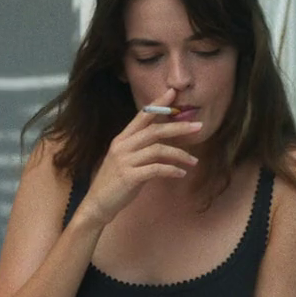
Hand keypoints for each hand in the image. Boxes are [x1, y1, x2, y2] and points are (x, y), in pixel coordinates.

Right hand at [73, 88, 202, 227]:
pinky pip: (156, 169)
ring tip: (194, 161)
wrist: (97, 203)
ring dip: (180, 154)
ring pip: (158, 150)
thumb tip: (164, 144)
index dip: (158, 104)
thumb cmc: (115, 182)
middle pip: (154, 130)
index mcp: (121, 139)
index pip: (142, 116)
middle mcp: (122, 146)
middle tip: (198, 126)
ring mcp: (125, 161)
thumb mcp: (126, 160)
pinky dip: (171, 170)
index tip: (173, 93)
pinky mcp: (129, 176)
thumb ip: (141, 150)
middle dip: (178, 127)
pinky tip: (181, 173)